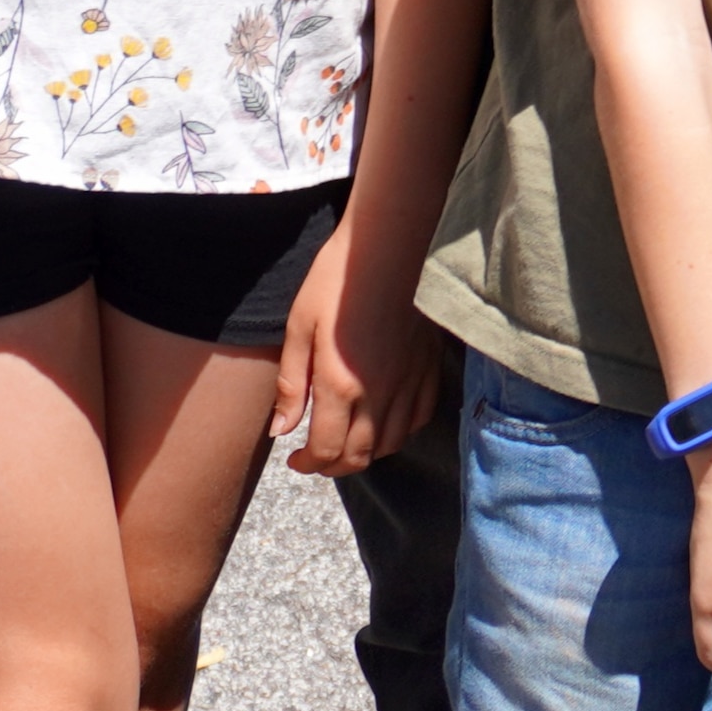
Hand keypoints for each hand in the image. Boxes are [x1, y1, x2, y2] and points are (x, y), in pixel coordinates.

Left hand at [276, 214, 450, 476]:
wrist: (388, 244)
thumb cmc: (336, 280)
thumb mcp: (299, 328)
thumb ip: (291, 385)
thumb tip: (282, 431)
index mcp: (340, 386)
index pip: (327, 451)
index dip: (308, 464)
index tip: (294, 457)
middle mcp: (378, 393)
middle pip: (360, 456)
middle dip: (334, 466)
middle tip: (316, 456)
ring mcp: (409, 380)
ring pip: (391, 443)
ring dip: (366, 453)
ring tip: (347, 439)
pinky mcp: (429, 365)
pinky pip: (420, 416)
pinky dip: (400, 430)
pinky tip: (384, 419)